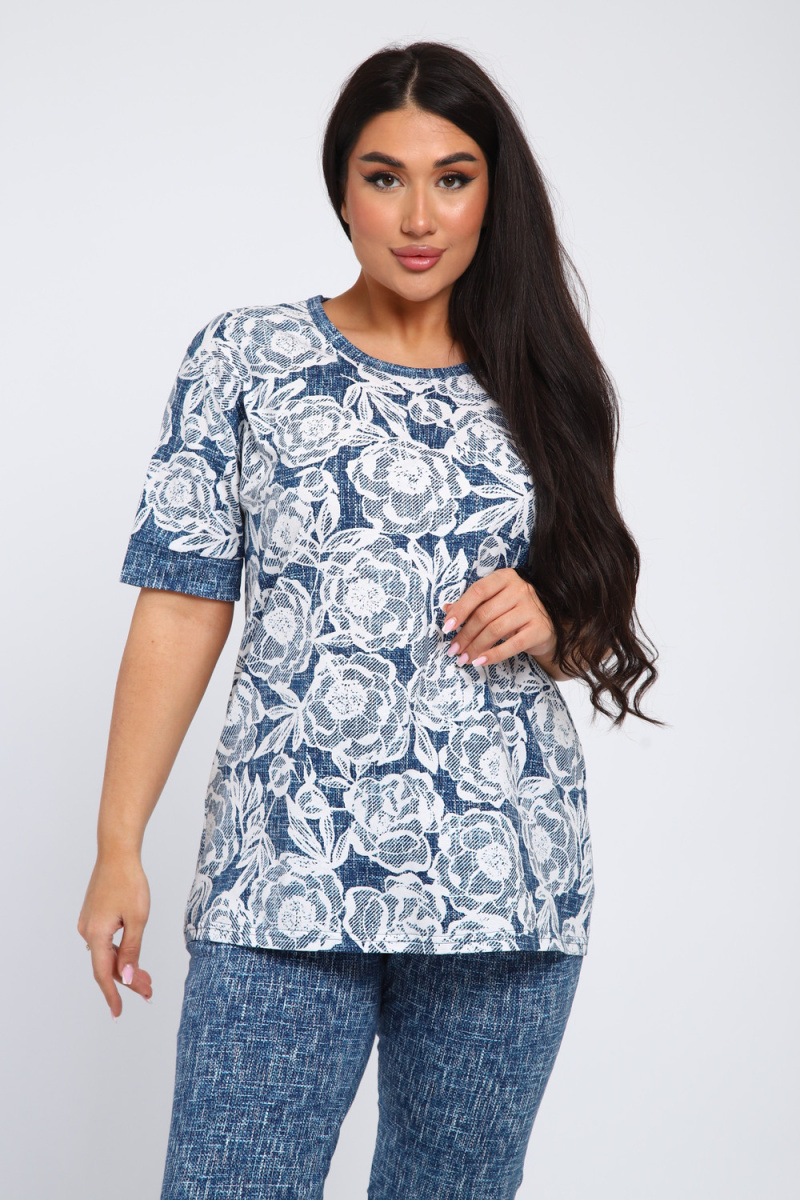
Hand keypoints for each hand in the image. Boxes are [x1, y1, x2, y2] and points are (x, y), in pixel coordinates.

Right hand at [77, 854, 152, 1018]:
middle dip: (128, 980)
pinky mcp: (94, 916)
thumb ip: (132, 950)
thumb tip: (126, 977)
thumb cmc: (129, 881)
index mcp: (97, 934)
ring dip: (126, 966)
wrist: (117, 853)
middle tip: (149, 992)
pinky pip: (106, 942)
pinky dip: (120, 952)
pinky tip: (133, 958)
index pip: (103, 973)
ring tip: (147, 979)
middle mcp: (88, 931)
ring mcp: (89, 923)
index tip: (118, 1013)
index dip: (112, 994)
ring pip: (107, 953)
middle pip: (107, 964)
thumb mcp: (138, 918)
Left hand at [441, 567, 558, 669]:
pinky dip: (493, 655)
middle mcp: (520, 589)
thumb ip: (473, 605)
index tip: (446, 627)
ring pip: (495, 630)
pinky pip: (511, 645)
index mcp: (505, 577)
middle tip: (453, 649)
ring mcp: (532, 608)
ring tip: (464, 658)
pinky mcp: (540, 629)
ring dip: (475, 647)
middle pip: (484, 614)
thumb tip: (447, 610)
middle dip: (465, 634)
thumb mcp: (494, 603)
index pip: (478, 591)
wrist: (547, 628)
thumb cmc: (515, 613)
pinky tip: (479, 661)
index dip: (460, 609)